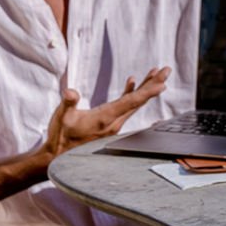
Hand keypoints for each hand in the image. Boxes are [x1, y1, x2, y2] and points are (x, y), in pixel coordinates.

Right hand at [42, 67, 169, 156]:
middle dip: (153, 84)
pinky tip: (132, 83)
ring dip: (145, 88)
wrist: (60, 155)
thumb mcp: (62, 117)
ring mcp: (113, 124)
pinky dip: (130, 94)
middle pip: (138, 101)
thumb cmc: (61, 136)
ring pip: (133, 104)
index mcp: (104, 118)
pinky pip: (125, 107)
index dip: (147, 92)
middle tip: (166, 70)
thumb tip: (70, 92)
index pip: (130, 102)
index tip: (161, 83)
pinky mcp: (109, 124)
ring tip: (155, 73)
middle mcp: (113, 122)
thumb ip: (68, 103)